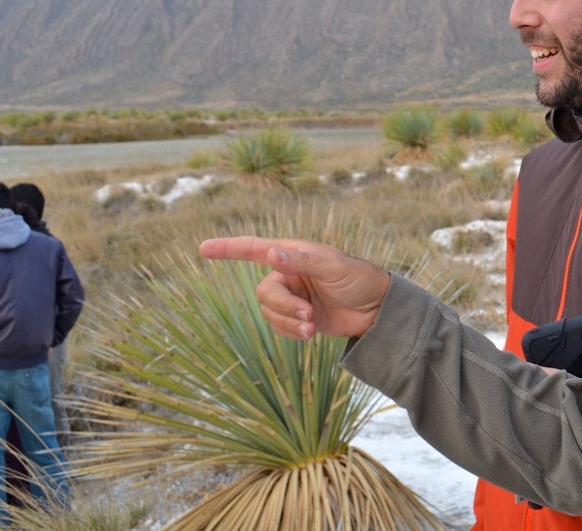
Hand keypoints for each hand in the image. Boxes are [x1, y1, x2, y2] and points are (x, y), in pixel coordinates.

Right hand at [199, 236, 391, 340]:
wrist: (377, 310)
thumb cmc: (359, 278)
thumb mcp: (333, 266)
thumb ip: (301, 260)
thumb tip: (270, 253)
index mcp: (294, 254)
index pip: (254, 249)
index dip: (228, 249)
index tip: (203, 248)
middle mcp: (288, 273)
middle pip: (264, 292)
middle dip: (282, 307)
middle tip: (309, 315)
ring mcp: (293, 297)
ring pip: (269, 312)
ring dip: (288, 322)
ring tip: (312, 326)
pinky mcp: (298, 318)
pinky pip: (280, 327)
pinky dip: (291, 332)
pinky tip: (311, 333)